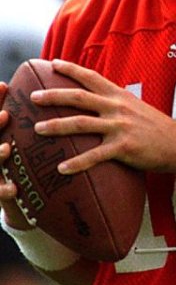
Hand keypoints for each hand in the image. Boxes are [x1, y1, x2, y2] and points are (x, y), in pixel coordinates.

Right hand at [0, 84, 34, 230]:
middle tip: (4, 114)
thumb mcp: (33, 144)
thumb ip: (40, 123)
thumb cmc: (29, 165)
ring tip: (6, 149)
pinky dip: (3, 189)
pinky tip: (13, 189)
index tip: (4, 85)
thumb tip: (60, 94)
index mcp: (2, 138)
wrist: (23, 200)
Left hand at [30, 59, 175, 175]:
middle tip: (33, 97)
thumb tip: (97, 102)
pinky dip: (76, 163)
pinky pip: (95, 156)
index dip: (71, 69)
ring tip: (37, 130)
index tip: (52, 63)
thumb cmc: (157, 128)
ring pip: (81, 124)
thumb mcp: (137, 107)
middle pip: (79, 97)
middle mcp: (118, 108)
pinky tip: (61, 169)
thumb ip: (116, 103)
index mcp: (120, 96)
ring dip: (56, 126)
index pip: (92, 77)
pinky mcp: (124, 147)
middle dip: (53, 96)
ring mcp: (120, 127)